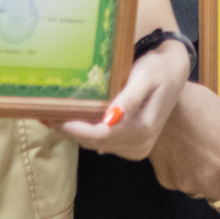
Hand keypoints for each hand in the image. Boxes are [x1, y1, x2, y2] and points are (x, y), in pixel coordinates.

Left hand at [59, 40, 190, 159]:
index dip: (77, 128)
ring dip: (75, 132)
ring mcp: (136, 148)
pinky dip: (86, 133)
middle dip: (71, 130)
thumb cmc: (157, 69)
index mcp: (143, 128)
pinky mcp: (132, 147)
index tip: (56, 117)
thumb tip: (111, 118)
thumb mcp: (145, 77)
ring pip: (96, 144)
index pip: (102, 135)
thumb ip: (129, 98)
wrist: (174, 73)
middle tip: (45, 114)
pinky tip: (71, 120)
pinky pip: (102, 143)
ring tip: (53, 115)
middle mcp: (139, 144)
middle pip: (96, 142)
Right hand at [149, 83, 219, 213]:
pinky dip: (188, 176)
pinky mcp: (167, 181)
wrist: (157, 102)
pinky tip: (183, 153)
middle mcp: (208, 182)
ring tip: (201, 155)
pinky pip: (184, 186)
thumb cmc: (198, 105)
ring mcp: (185, 184)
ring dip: (208, 184)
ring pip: (205, 196)